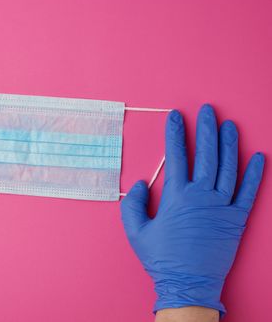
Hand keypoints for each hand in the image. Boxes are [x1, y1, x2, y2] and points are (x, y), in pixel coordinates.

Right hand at [120, 104, 264, 314]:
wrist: (188, 283)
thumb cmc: (161, 257)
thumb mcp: (136, 231)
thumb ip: (134, 204)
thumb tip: (141, 183)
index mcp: (177, 196)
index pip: (177, 156)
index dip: (176, 133)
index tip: (176, 116)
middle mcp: (202, 196)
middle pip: (206, 155)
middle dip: (206, 129)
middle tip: (208, 110)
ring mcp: (223, 206)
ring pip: (229, 168)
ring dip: (229, 144)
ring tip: (229, 125)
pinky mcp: (237, 219)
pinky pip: (249, 192)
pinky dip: (255, 174)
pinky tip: (259, 157)